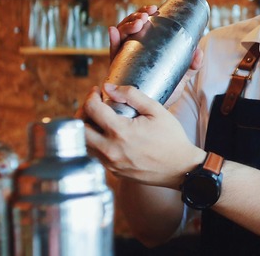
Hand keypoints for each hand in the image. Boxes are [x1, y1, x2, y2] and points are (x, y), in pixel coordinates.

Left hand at [81, 84, 204, 188]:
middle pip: (79, 128)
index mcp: (120, 132)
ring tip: (99, 120)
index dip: (91, 95)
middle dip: (83, 112)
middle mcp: (110, 149)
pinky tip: (109, 135)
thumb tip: (109, 87)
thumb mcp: (156, 110)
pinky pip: (94, 155)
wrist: (180, 168)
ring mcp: (110, 163)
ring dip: (86, 129)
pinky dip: (96, 142)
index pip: (91, 109)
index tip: (97, 91)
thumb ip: (132, 95)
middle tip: (94, 105)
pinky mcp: (113, 172)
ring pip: (83, 144)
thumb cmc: (172, 139)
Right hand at [108, 5, 203, 106]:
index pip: (144, 25)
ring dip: (128, 24)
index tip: (155, 9)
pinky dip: (112, 39)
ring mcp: (124, 57)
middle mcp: (133, 49)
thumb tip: (199, 51)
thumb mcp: (180, 77)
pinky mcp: (117, 68)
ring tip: (139, 23)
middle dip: (137, 16)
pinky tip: (113, 31)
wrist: (153, 113)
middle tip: (147, 16)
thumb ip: (191, 66)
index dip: (146, 14)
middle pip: (132, 26)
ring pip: (122, 34)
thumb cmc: (165, 92)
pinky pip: (112, 52)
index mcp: (146, 47)